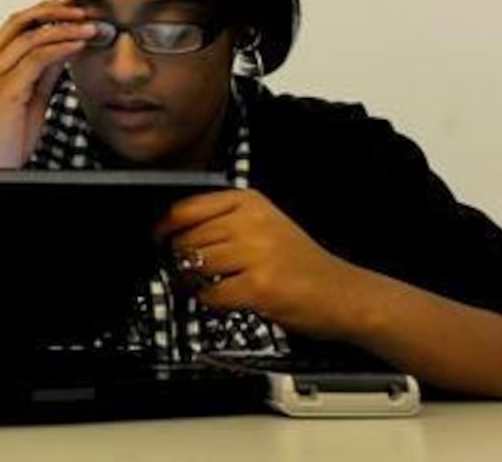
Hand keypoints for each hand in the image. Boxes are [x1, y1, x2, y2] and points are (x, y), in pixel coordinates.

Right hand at [0, 0, 96, 169]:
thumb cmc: (5, 139)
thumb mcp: (29, 98)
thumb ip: (43, 72)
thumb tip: (66, 49)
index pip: (14, 26)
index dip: (42, 10)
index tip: (68, 4)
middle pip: (19, 21)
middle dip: (52, 10)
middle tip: (80, 6)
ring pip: (30, 37)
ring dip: (64, 28)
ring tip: (89, 26)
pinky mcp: (5, 91)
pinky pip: (36, 59)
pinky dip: (60, 48)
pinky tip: (78, 44)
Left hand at [154, 190, 371, 339]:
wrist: (344, 294)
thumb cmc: (302, 263)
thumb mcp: (265, 225)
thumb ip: (224, 222)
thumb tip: (172, 232)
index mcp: (250, 202)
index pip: (187, 208)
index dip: (164, 227)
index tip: (158, 238)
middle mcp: (252, 222)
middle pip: (187, 238)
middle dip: (179, 258)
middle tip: (183, 270)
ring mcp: (257, 254)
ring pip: (195, 265)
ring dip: (191, 280)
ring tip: (203, 285)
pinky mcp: (259, 286)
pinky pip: (211, 293)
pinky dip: (209, 300)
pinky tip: (221, 299)